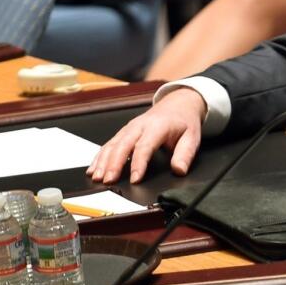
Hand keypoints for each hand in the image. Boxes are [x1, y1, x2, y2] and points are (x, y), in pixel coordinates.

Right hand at [87, 88, 205, 183]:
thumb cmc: (183, 122)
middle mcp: (140, 125)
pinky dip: (99, 157)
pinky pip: (109, 144)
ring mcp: (129, 128)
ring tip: (97, 177)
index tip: (135, 179)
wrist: (178, 104)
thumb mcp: (192, 137)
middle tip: (108, 181)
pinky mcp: (124, 132)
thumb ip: (185, 154)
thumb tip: (179, 170)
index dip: (138, 164)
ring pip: (112, 144)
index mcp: (157, 126)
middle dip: (113, 164)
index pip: (144, 146)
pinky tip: (93, 168)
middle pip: (123, 145)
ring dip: (103, 161)